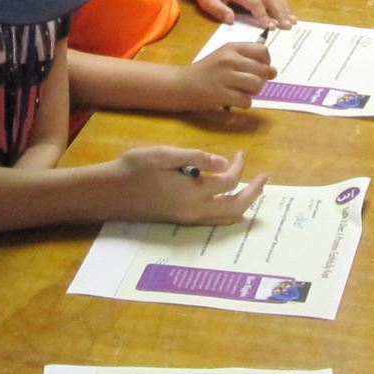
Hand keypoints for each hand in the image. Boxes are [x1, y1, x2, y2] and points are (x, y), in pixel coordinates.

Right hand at [110, 145, 266, 224]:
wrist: (109, 193)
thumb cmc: (133, 169)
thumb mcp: (164, 155)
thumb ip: (195, 157)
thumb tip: (223, 163)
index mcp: (192, 193)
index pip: (228, 181)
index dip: (238, 166)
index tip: (240, 153)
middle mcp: (194, 211)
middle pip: (235, 207)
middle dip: (253, 193)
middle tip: (265, 178)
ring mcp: (187, 219)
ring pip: (225, 218)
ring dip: (242, 204)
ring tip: (253, 190)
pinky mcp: (180, 220)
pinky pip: (213, 221)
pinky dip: (227, 212)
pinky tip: (228, 201)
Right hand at [176, 38, 275, 110]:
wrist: (181, 84)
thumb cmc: (207, 71)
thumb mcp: (226, 59)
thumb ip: (250, 62)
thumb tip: (274, 72)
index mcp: (232, 47)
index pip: (262, 51)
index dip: (265, 63)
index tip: (256, 69)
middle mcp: (229, 59)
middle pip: (262, 70)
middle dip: (260, 80)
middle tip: (247, 84)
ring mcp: (224, 77)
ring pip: (257, 85)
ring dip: (253, 92)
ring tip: (241, 92)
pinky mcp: (221, 94)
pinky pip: (246, 100)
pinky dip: (244, 103)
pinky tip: (233, 100)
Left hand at [189, 0, 295, 28]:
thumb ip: (218, 9)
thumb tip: (231, 19)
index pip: (254, 2)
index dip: (263, 15)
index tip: (270, 27)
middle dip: (280, 11)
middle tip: (287, 26)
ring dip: (284, 8)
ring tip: (292, 21)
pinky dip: (282, 3)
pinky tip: (288, 13)